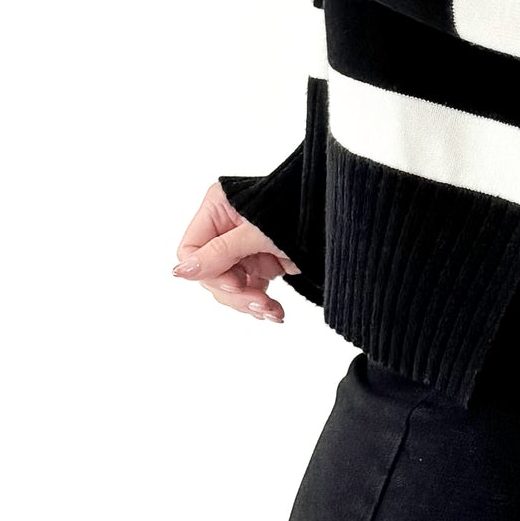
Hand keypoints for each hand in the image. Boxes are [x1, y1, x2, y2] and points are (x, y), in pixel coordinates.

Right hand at [171, 180, 302, 324]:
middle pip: (210, 274)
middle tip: (259, 301)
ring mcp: (242, 247)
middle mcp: (225, 228)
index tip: (235, 283)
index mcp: (217, 208)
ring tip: (271, 311)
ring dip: (249, 303)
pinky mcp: (259, 263)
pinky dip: (260, 304)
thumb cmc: (300, 210)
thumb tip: (180, 271)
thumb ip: (219, 252)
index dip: (209, 273)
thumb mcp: (258, 232)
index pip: (192, 251)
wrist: (339, 219)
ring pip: (229, 288)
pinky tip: (275, 312)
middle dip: (235, 293)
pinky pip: (248, 291)